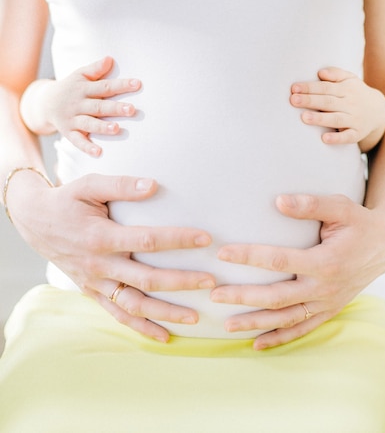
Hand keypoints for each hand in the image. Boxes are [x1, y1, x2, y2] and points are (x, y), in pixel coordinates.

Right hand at [6, 170, 214, 341]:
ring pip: (134, 305)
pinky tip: (165, 336)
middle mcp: (99, 265)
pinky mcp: (92, 292)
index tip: (205, 238)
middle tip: (211, 281)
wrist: (36, 222)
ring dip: (165, 313)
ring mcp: (95, 283)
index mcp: (101, 237)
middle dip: (181, 282)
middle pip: (146, 279)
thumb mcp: (89, 185)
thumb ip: (121, 185)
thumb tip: (153, 185)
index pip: (147, 241)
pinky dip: (141, 327)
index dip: (177, 240)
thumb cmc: (67, 200)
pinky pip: (118, 315)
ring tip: (195, 317)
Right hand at [21, 56, 140, 156]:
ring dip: (102, 127)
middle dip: (115, 108)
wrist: (45, 103)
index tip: (138, 84)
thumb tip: (110, 59)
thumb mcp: (79, 74)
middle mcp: (78, 104)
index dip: (121, 85)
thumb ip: (95, 69)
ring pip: (88, 124)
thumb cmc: (70, 87)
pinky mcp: (68, 133)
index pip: (105, 86)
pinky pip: (77, 141)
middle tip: (132, 110)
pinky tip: (99, 152)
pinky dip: (87, 147)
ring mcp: (73, 119)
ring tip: (116, 129)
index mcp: (83, 89)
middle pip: (98, 107)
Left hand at [211, 193, 384, 349]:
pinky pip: (302, 329)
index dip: (249, 256)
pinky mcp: (329, 310)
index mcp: (325, 261)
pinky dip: (280, 338)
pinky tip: (257, 344)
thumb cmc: (358, 223)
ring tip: (227, 325)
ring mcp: (327, 303)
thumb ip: (310, 204)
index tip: (223, 253)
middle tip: (215, 294)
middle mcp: (325, 287)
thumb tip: (278, 201)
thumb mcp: (340, 207)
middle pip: (277, 297)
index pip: (280, 261)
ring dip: (256, 323)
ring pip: (287, 319)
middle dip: (244, 297)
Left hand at [290, 67, 384, 151]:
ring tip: (304, 117)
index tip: (294, 89)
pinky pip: (347, 137)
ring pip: (336, 119)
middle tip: (293, 100)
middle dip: (310, 101)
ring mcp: (354, 119)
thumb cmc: (355, 93)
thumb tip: (320, 73)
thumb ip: (335, 73)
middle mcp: (351, 104)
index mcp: (346, 89)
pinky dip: (336, 138)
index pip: (325, 87)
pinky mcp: (357, 134)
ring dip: (320, 119)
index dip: (310, 88)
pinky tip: (324, 138)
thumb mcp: (350, 79)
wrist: (379, 111)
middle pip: (328, 102)